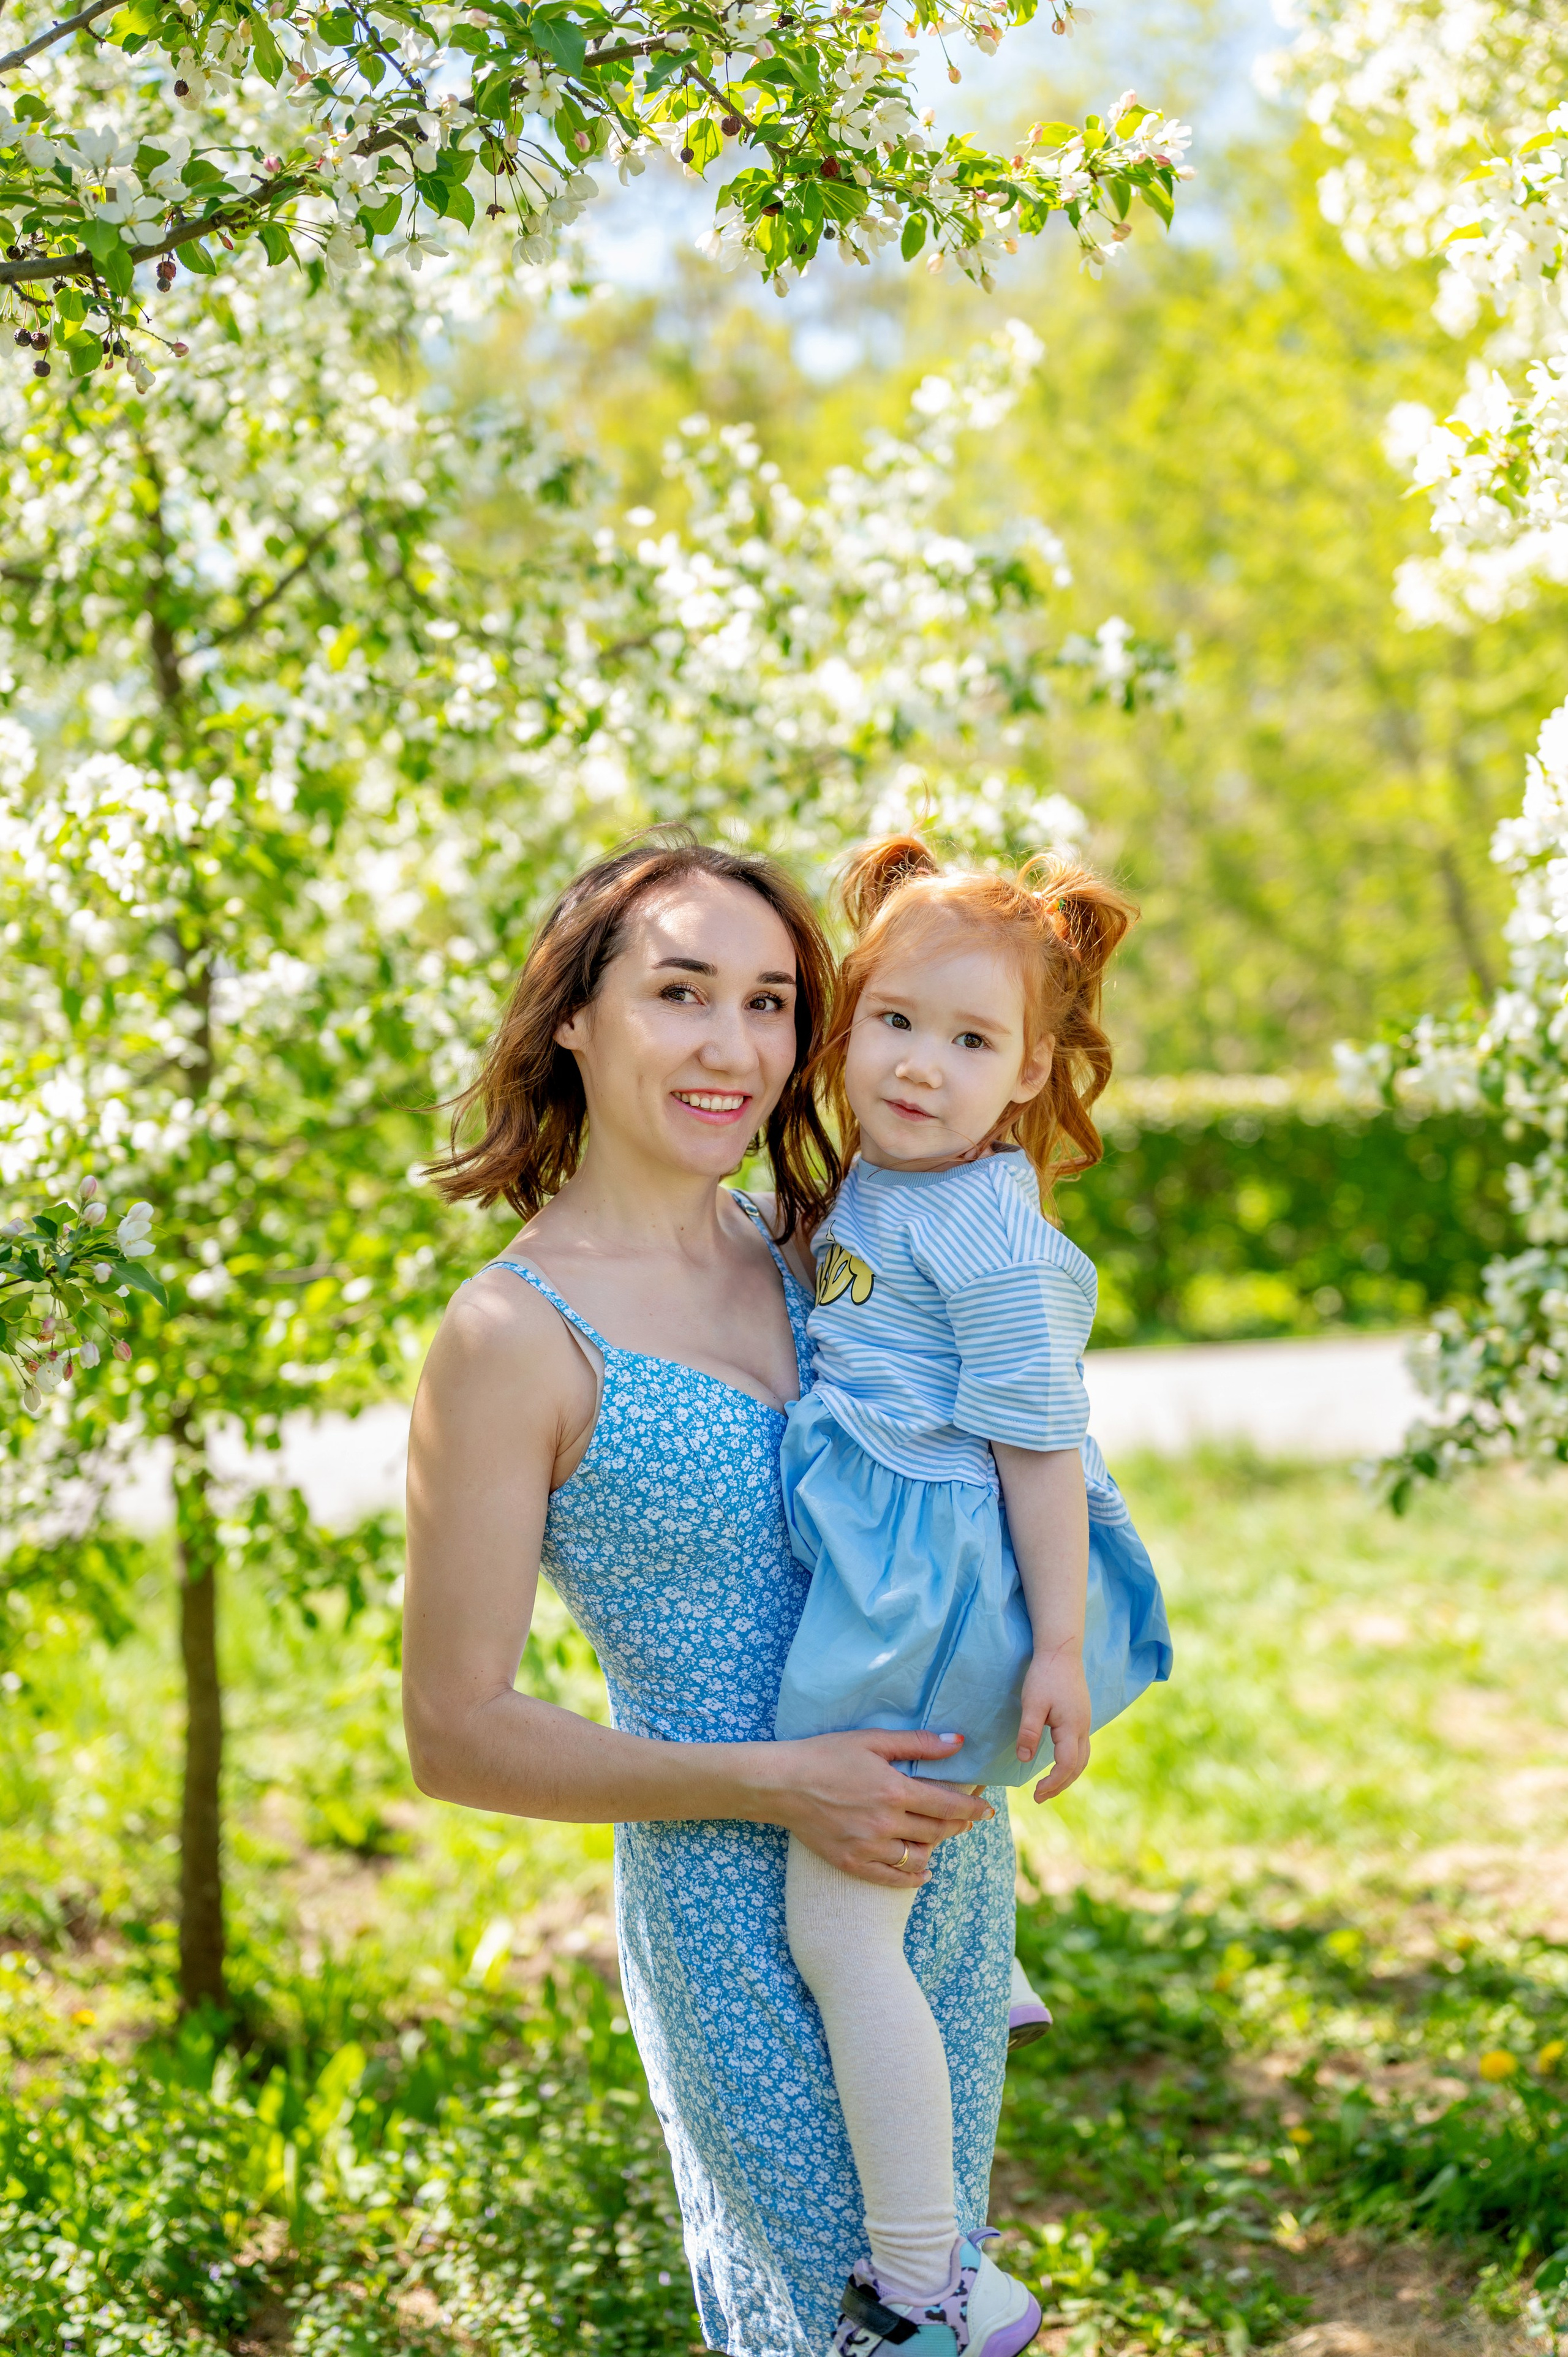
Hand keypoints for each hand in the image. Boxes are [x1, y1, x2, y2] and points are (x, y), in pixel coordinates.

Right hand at [761, 1728, 994, 1887]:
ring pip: (918, 1857)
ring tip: (939, 1837)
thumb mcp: (872, 1740)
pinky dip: (913, 1877)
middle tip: (968, 1820)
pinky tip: (922, 1871)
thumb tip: (958, 1742)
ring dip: (935, 1848)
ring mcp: (868, 1847)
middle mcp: (885, 1823)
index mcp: (894, 1790)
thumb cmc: (826, 1754)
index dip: (972, 1808)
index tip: (987, 1809)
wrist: (780, 1783)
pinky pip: (892, 1878)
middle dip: (958, 1825)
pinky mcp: (852, 1863)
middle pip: (937, 1831)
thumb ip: (918, 1744)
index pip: (947, 1804)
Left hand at [1018, 1645, 1090, 1802]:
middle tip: (1040, 1797)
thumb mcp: (1032, 1703)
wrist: (1061, 1650)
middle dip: (1060, 1785)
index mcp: (1072, 1727)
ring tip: (1050, 1786)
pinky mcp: (1081, 1715)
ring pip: (1082, 1758)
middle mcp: (1083, 1727)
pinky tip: (1059, 1763)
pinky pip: (1081, 1747)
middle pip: (1078, 1766)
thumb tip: (1024, 1759)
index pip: (1066, 1765)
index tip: (1036, 1794)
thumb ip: (1029, 1732)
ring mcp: (1085, 1721)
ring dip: (1068, 1775)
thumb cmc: (1044, 1675)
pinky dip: (1072, 1762)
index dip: (1052, 1783)